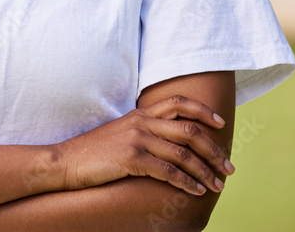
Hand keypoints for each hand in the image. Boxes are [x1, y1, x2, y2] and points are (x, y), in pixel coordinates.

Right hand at [55, 94, 233, 194]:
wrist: (67, 161)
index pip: (178, 103)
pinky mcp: (131, 158)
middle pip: (189, 130)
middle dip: (213, 150)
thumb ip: (143, 131)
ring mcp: (136, 139)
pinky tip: (196, 190)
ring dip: (205, 170)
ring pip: (183, 153)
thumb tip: (169, 141)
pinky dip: (187, 182)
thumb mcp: (120, 133)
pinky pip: (168, 171)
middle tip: (228, 168)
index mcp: (140, 114)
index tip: (221, 123)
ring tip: (217, 185)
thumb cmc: (94, 152)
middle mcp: (141, 122)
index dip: (203, 111)